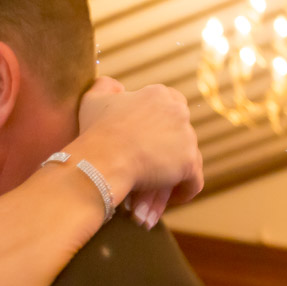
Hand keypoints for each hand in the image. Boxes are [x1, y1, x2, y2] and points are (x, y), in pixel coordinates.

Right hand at [76, 78, 201, 226]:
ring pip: (183, 162)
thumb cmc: (96, 131)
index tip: (144, 144)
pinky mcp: (189, 163)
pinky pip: (193, 182)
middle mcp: (178, 111)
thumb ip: (105, 87)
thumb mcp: (93, 99)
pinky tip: (169, 200)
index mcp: (159, 95)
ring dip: (168, 178)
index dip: (159, 129)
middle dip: (164, 156)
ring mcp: (187, 137)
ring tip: (151, 194)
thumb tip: (114, 85)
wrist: (103, 157)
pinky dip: (183, 191)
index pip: (171, 109)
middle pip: (177, 138)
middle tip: (146, 173)